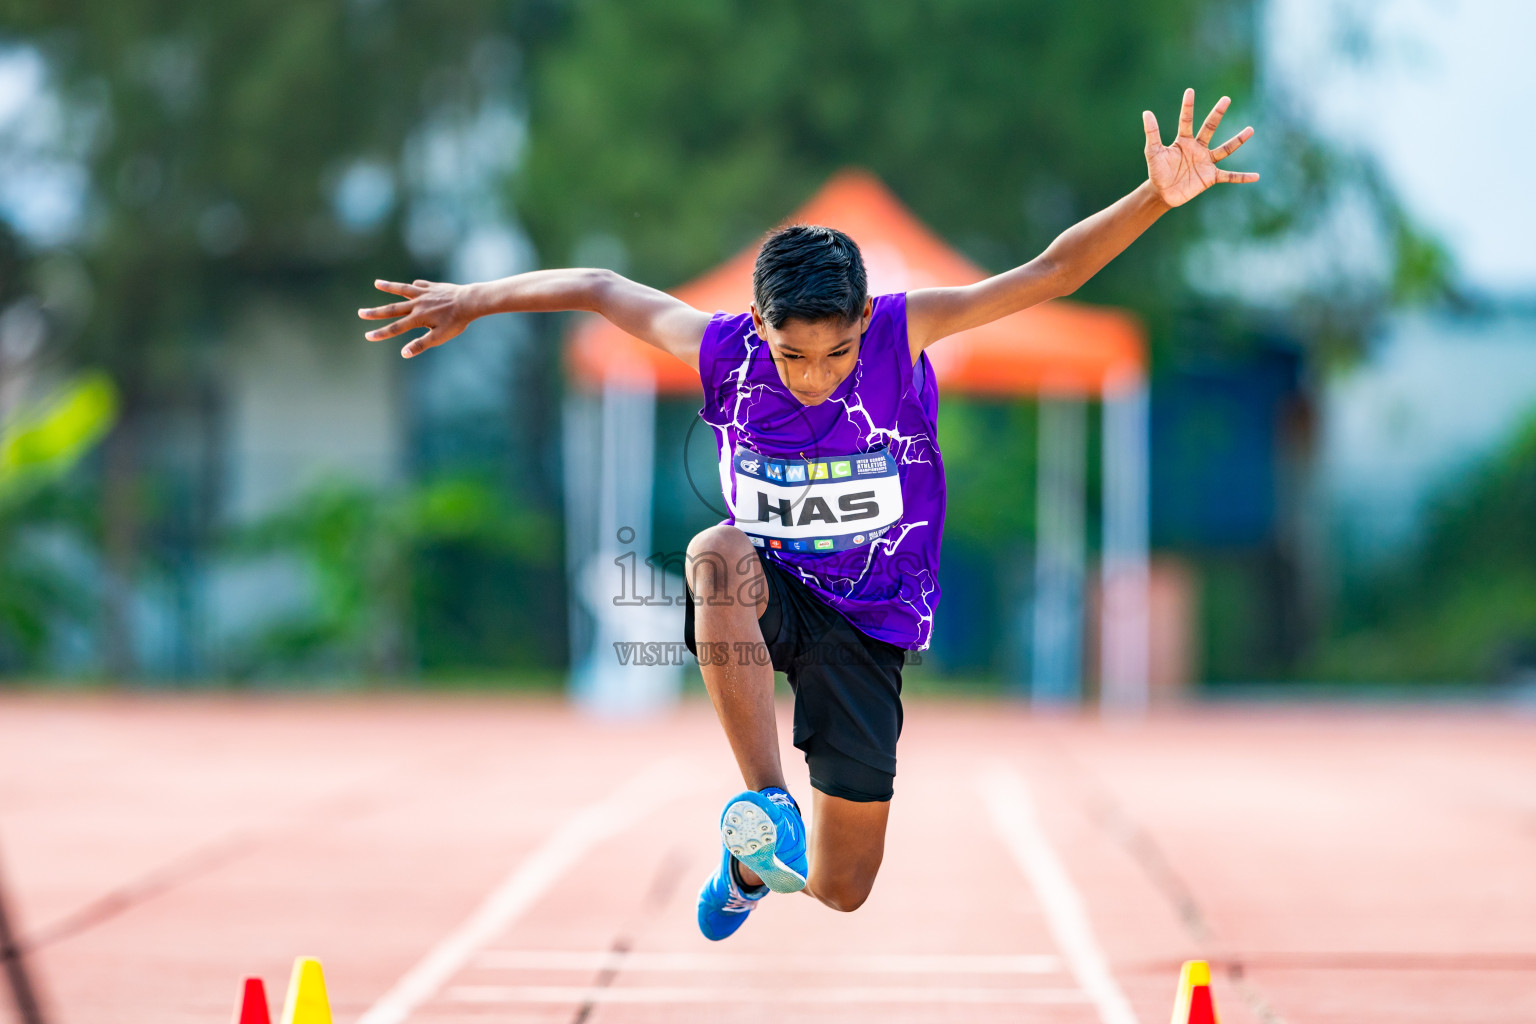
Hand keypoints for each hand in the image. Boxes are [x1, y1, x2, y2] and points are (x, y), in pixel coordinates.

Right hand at [358, 279, 473, 357]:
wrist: (469, 301)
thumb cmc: (456, 321)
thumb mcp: (440, 337)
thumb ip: (421, 344)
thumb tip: (404, 353)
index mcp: (417, 318)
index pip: (395, 328)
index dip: (381, 333)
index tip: (368, 335)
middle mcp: (417, 304)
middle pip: (392, 308)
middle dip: (375, 312)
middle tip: (360, 313)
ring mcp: (424, 293)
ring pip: (402, 289)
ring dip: (388, 287)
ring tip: (377, 283)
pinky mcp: (432, 287)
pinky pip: (420, 285)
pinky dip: (414, 286)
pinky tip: (412, 286)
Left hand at [1143, 88, 1257, 207]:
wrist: (1162, 193)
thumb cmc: (1157, 171)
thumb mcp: (1153, 152)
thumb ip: (1152, 133)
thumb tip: (1146, 112)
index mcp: (1183, 141)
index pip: (1186, 120)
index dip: (1187, 106)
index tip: (1189, 90)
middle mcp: (1198, 148)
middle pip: (1209, 128)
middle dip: (1217, 114)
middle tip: (1226, 99)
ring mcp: (1206, 162)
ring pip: (1225, 149)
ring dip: (1237, 141)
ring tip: (1250, 130)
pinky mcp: (1210, 177)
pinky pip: (1229, 176)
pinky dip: (1242, 177)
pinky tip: (1256, 176)